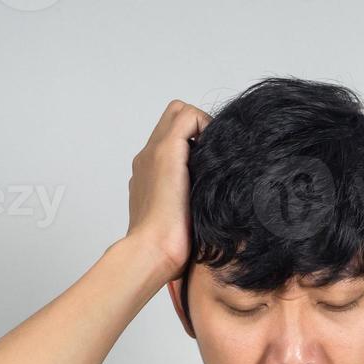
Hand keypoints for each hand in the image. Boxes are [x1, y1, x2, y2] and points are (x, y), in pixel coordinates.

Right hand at [125, 100, 211, 285]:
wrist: (151, 252)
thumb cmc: (167, 248)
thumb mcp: (181, 221)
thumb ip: (190, 205)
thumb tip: (214, 209)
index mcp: (148, 174)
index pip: (170, 138)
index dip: (193, 141)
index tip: (210, 165)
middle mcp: (147, 158)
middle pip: (172, 118)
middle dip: (197, 128)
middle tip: (214, 155)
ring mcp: (153, 153)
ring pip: (179, 112)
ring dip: (202, 126)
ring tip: (215, 157)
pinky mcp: (165, 152)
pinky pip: (188, 116)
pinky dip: (206, 126)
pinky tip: (216, 155)